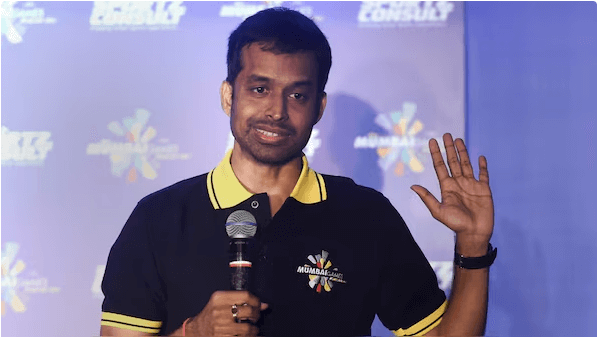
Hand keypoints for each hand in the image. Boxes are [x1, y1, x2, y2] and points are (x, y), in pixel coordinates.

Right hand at [184, 290, 268, 335]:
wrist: (197, 330)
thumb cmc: (211, 314)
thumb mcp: (221, 302)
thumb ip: (240, 300)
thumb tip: (263, 305)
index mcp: (219, 298)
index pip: (245, 296)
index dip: (256, 301)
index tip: (259, 304)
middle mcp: (219, 311)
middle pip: (248, 311)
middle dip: (256, 315)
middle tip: (256, 316)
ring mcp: (220, 325)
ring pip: (246, 328)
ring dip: (253, 329)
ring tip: (251, 327)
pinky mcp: (221, 337)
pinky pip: (241, 337)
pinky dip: (246, 336)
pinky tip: (245, 334)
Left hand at [411, 133, 493, 254]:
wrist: (474, 233)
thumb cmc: (455, 224)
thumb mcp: (438, 211)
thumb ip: (427, 198)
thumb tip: (412, 186)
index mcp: (447, 187)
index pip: (440, 166)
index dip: (436, 153)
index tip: (432, 141)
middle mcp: (458, 183)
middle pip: (453, 161)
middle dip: (449, 148)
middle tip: (446, 134)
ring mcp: (471, 185)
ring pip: (466, 164)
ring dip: (463, 152)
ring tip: (458, 140)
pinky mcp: (484, 189)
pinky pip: (483, 175)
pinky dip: (482, 166)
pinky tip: (479, 157)